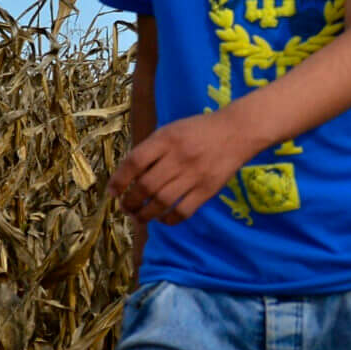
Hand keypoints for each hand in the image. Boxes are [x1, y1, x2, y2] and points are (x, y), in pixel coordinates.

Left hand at [110, 110, 259, 223]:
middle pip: (146, 186)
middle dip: (130, 202)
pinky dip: (169, 219)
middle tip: (125, 208)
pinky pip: (184, 211)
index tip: (112, 192)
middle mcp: (179, 157)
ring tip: (139, 217)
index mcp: (166, 139)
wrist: (238, 132)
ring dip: (145, 214)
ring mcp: (194, 175)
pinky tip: (162, 219)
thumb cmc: (199, 130)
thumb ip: (152, 150)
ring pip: (162, 202)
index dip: (119, 179)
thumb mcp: (171, 130)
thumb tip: (130, 178)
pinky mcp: (208, 189)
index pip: (135, 162)